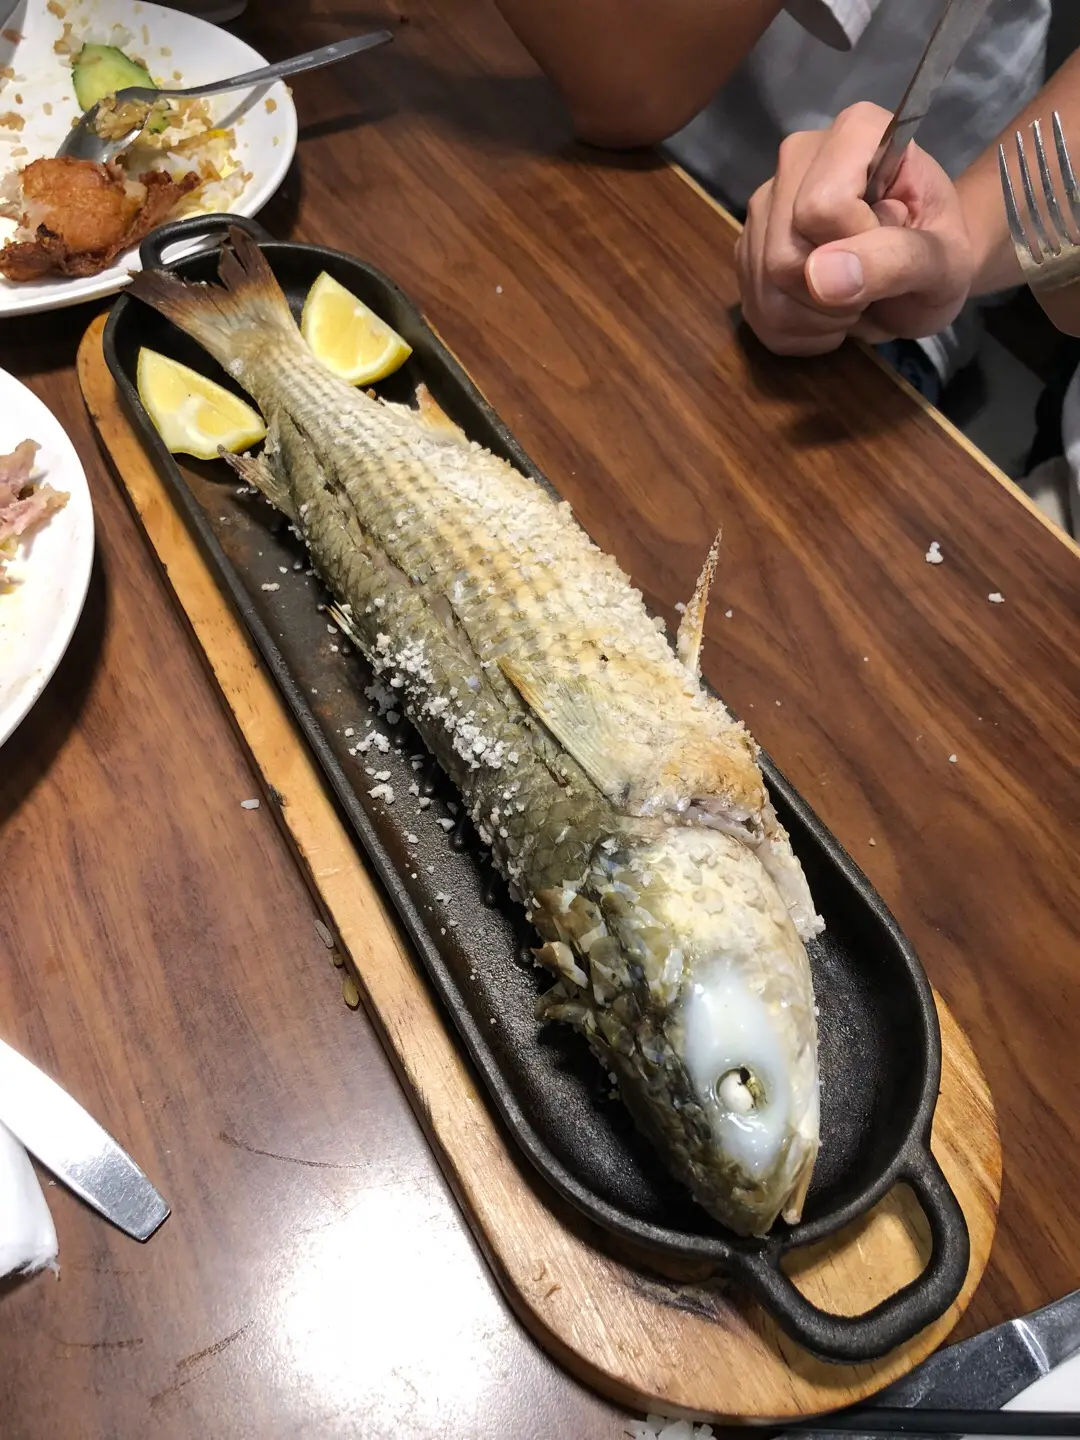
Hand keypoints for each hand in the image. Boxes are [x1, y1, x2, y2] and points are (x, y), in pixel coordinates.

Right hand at [735, 102, 975, 356]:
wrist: (920, 274)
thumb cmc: (939, 256)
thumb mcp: (944, 263)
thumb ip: (896, 260)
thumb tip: (820, 277)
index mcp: (856, 134)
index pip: (822, 207)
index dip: (859, 247)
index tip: (892, 244)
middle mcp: (797, 158)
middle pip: (783, 255)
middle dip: (833, 295)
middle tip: (872, 284)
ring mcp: (764, 204)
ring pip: (764, 289)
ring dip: (816, 318)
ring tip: (851, 299)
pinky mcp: (747, 248)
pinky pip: (755, 311)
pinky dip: (796, 331)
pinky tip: (825, 312)